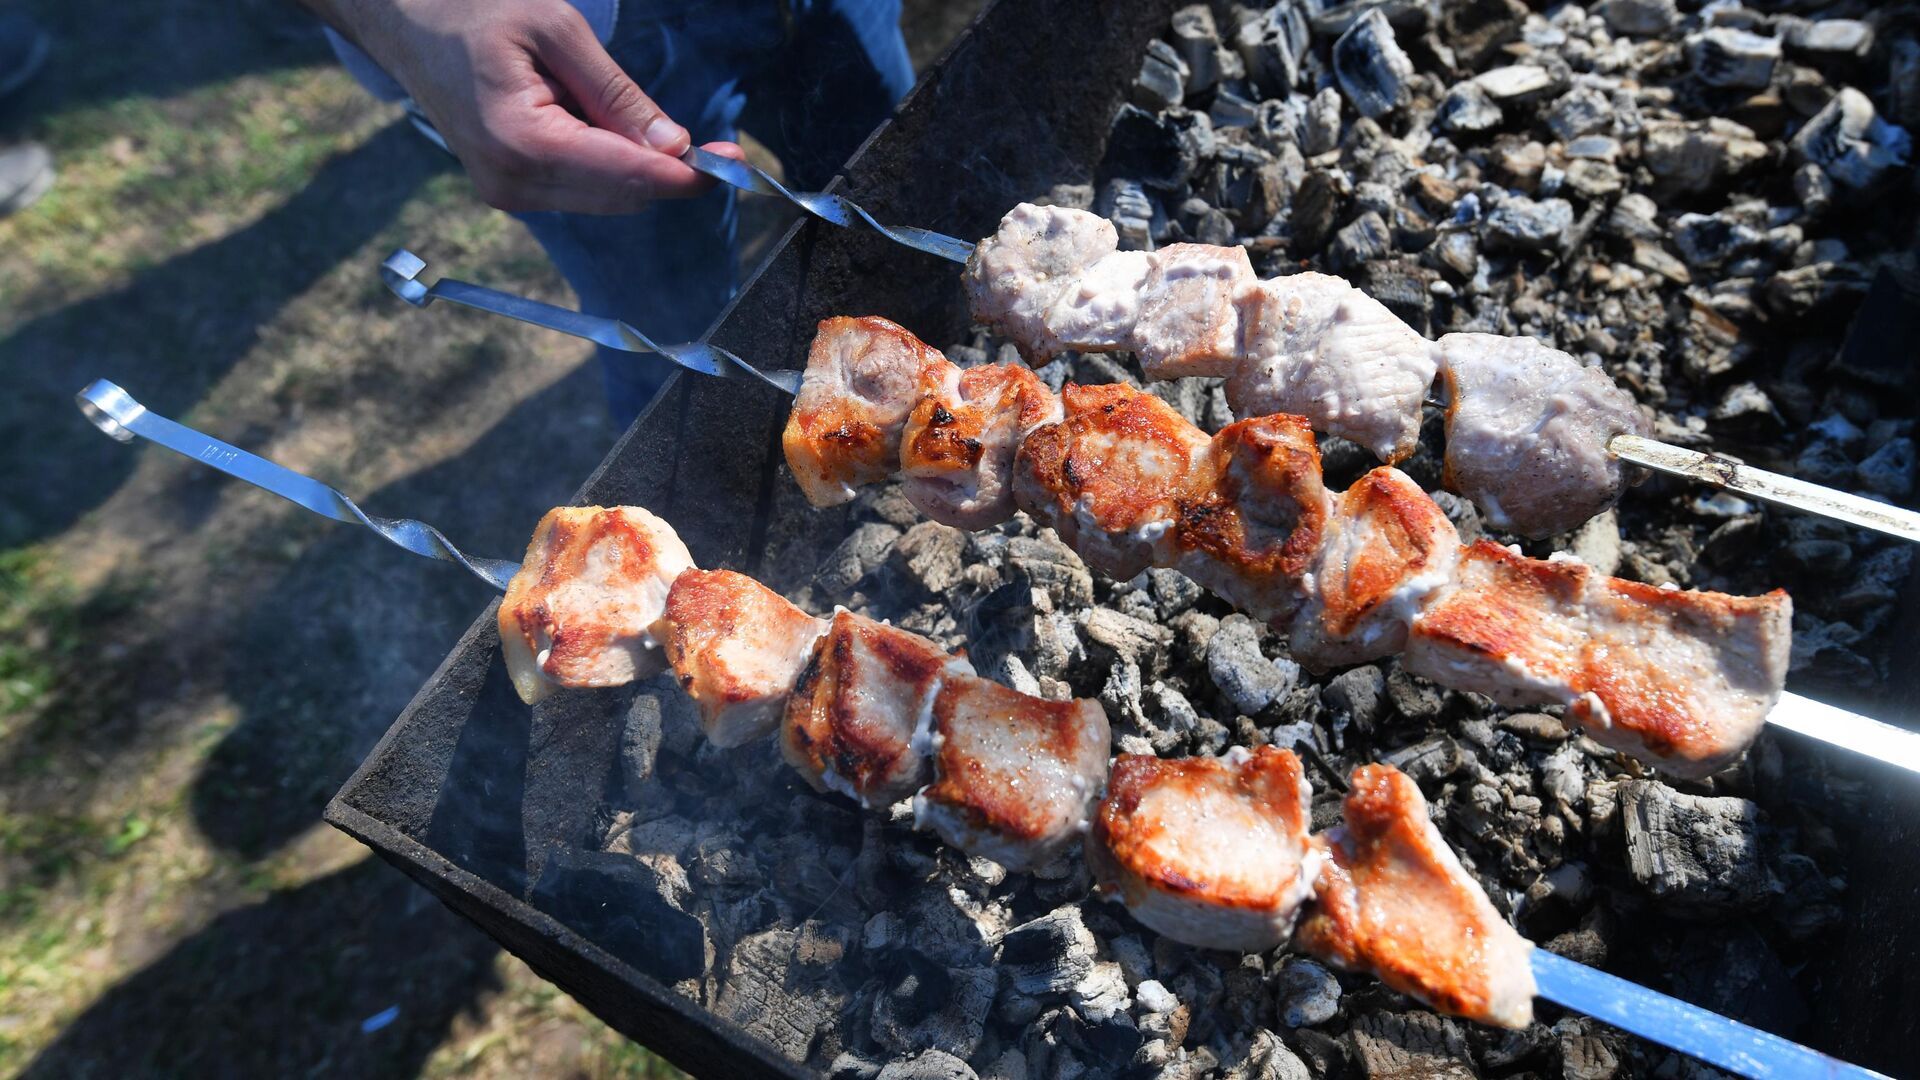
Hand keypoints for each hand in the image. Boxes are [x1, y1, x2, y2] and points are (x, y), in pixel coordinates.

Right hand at [307, 0, 743, 213]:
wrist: (405, 21)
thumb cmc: (477, 9)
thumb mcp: (556, 29)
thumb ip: (616, 93)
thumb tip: (674, 145)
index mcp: (522, 140)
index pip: (627, 174)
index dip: (687, 174)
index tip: (734, 163)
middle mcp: (513, 182)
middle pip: (623, 195)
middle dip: (672, 172)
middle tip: (715, 145)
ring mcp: (508, 193)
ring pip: (607, 198)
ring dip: (640, 168)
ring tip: (627, 114)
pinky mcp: (510, 191)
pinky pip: (582, 190)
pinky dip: (610, 166)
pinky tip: (600, 126)